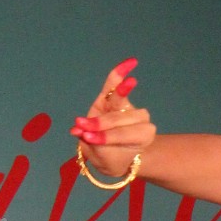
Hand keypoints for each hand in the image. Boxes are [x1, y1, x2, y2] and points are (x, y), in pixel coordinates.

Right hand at [69, 59, 156, 177]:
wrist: (118, 155)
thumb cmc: (112, 157)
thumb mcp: (103, 157)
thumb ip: (92, 143)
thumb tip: (77, 130)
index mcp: (143, 136)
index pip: (123, 134)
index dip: (106, 137)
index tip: (89, 139)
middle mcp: (141, 119)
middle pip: (118, 119)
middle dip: (99, 126)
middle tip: (83, 131)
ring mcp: (128, 106)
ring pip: (115, 103)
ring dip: (98, 114)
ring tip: (81, 123)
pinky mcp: (115, 97)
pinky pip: (114, 84)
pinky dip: (119, 74)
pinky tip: (130, 62)